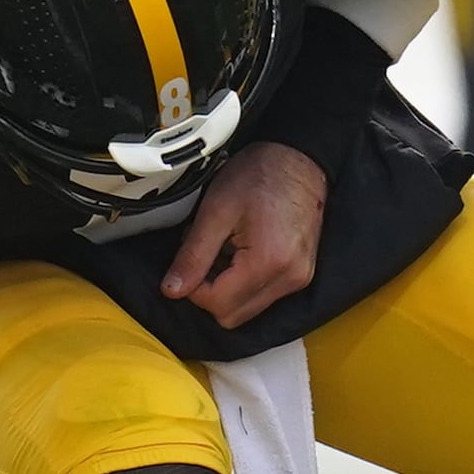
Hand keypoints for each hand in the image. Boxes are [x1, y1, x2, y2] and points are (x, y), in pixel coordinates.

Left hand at [161, 143, 326, 328]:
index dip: (193, 287)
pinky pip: (263, 296)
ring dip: (227, 287)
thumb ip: (193, 255)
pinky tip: (242, 252)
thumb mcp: (216, 210)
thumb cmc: (260, 174)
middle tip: (208, 252)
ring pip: (246, 310)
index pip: (217, 304)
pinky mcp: (301, 275)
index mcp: (269, 262)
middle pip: (232, 316)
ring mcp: (299, 279)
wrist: (299, 158)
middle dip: (210, 290)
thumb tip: (172, 289)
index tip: (190, 258)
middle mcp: (290, 279)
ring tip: (226, 248)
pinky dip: (244, 282)